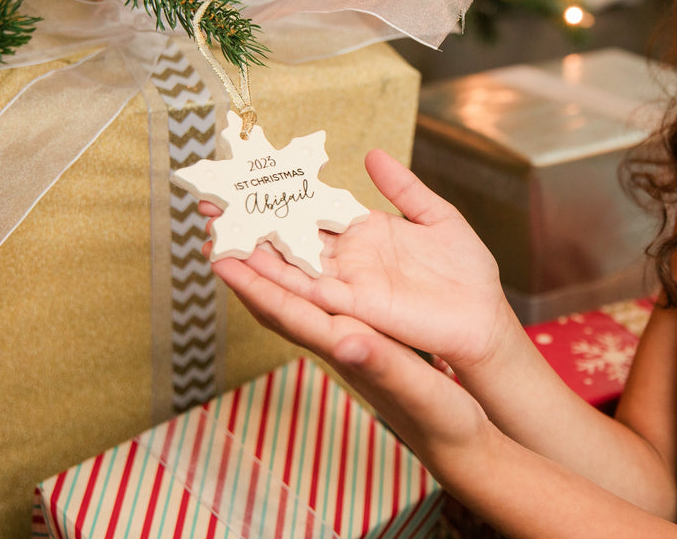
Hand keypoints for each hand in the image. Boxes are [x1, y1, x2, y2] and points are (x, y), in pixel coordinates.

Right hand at [204, 149, 516, 372]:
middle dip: (247, 223)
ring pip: (287, 268)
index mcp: (363, 235)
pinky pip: (307, 294)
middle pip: (287, 238)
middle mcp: (347, 260)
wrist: (485, 317)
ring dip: (249, 255)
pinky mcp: (357, 307)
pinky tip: (244, 268)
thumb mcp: (437, 216)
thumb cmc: (467, 273)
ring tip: (209, 239)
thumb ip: (403, 187)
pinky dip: (273, 281)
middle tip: (204, 204)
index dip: (276, 197)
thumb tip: (372, 154)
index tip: (240, 179)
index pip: (309, 211)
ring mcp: (348, 285)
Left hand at [225, 255, 490, 459]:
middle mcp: (340, 345)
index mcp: (347, 351)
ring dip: (275, 269)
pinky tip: (315, 259)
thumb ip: (384, 366)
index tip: (219, 256)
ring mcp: (352, 343)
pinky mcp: (368, 340)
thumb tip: (345, 343)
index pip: (288, 316)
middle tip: (222, 234)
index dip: (252, 286)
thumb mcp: (420, 391)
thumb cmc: (440, 420)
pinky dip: (313, 274)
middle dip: (249, 271)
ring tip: (254, 236)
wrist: (457, 443)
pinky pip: (330, 299)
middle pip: (281, 304)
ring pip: (301, 300)